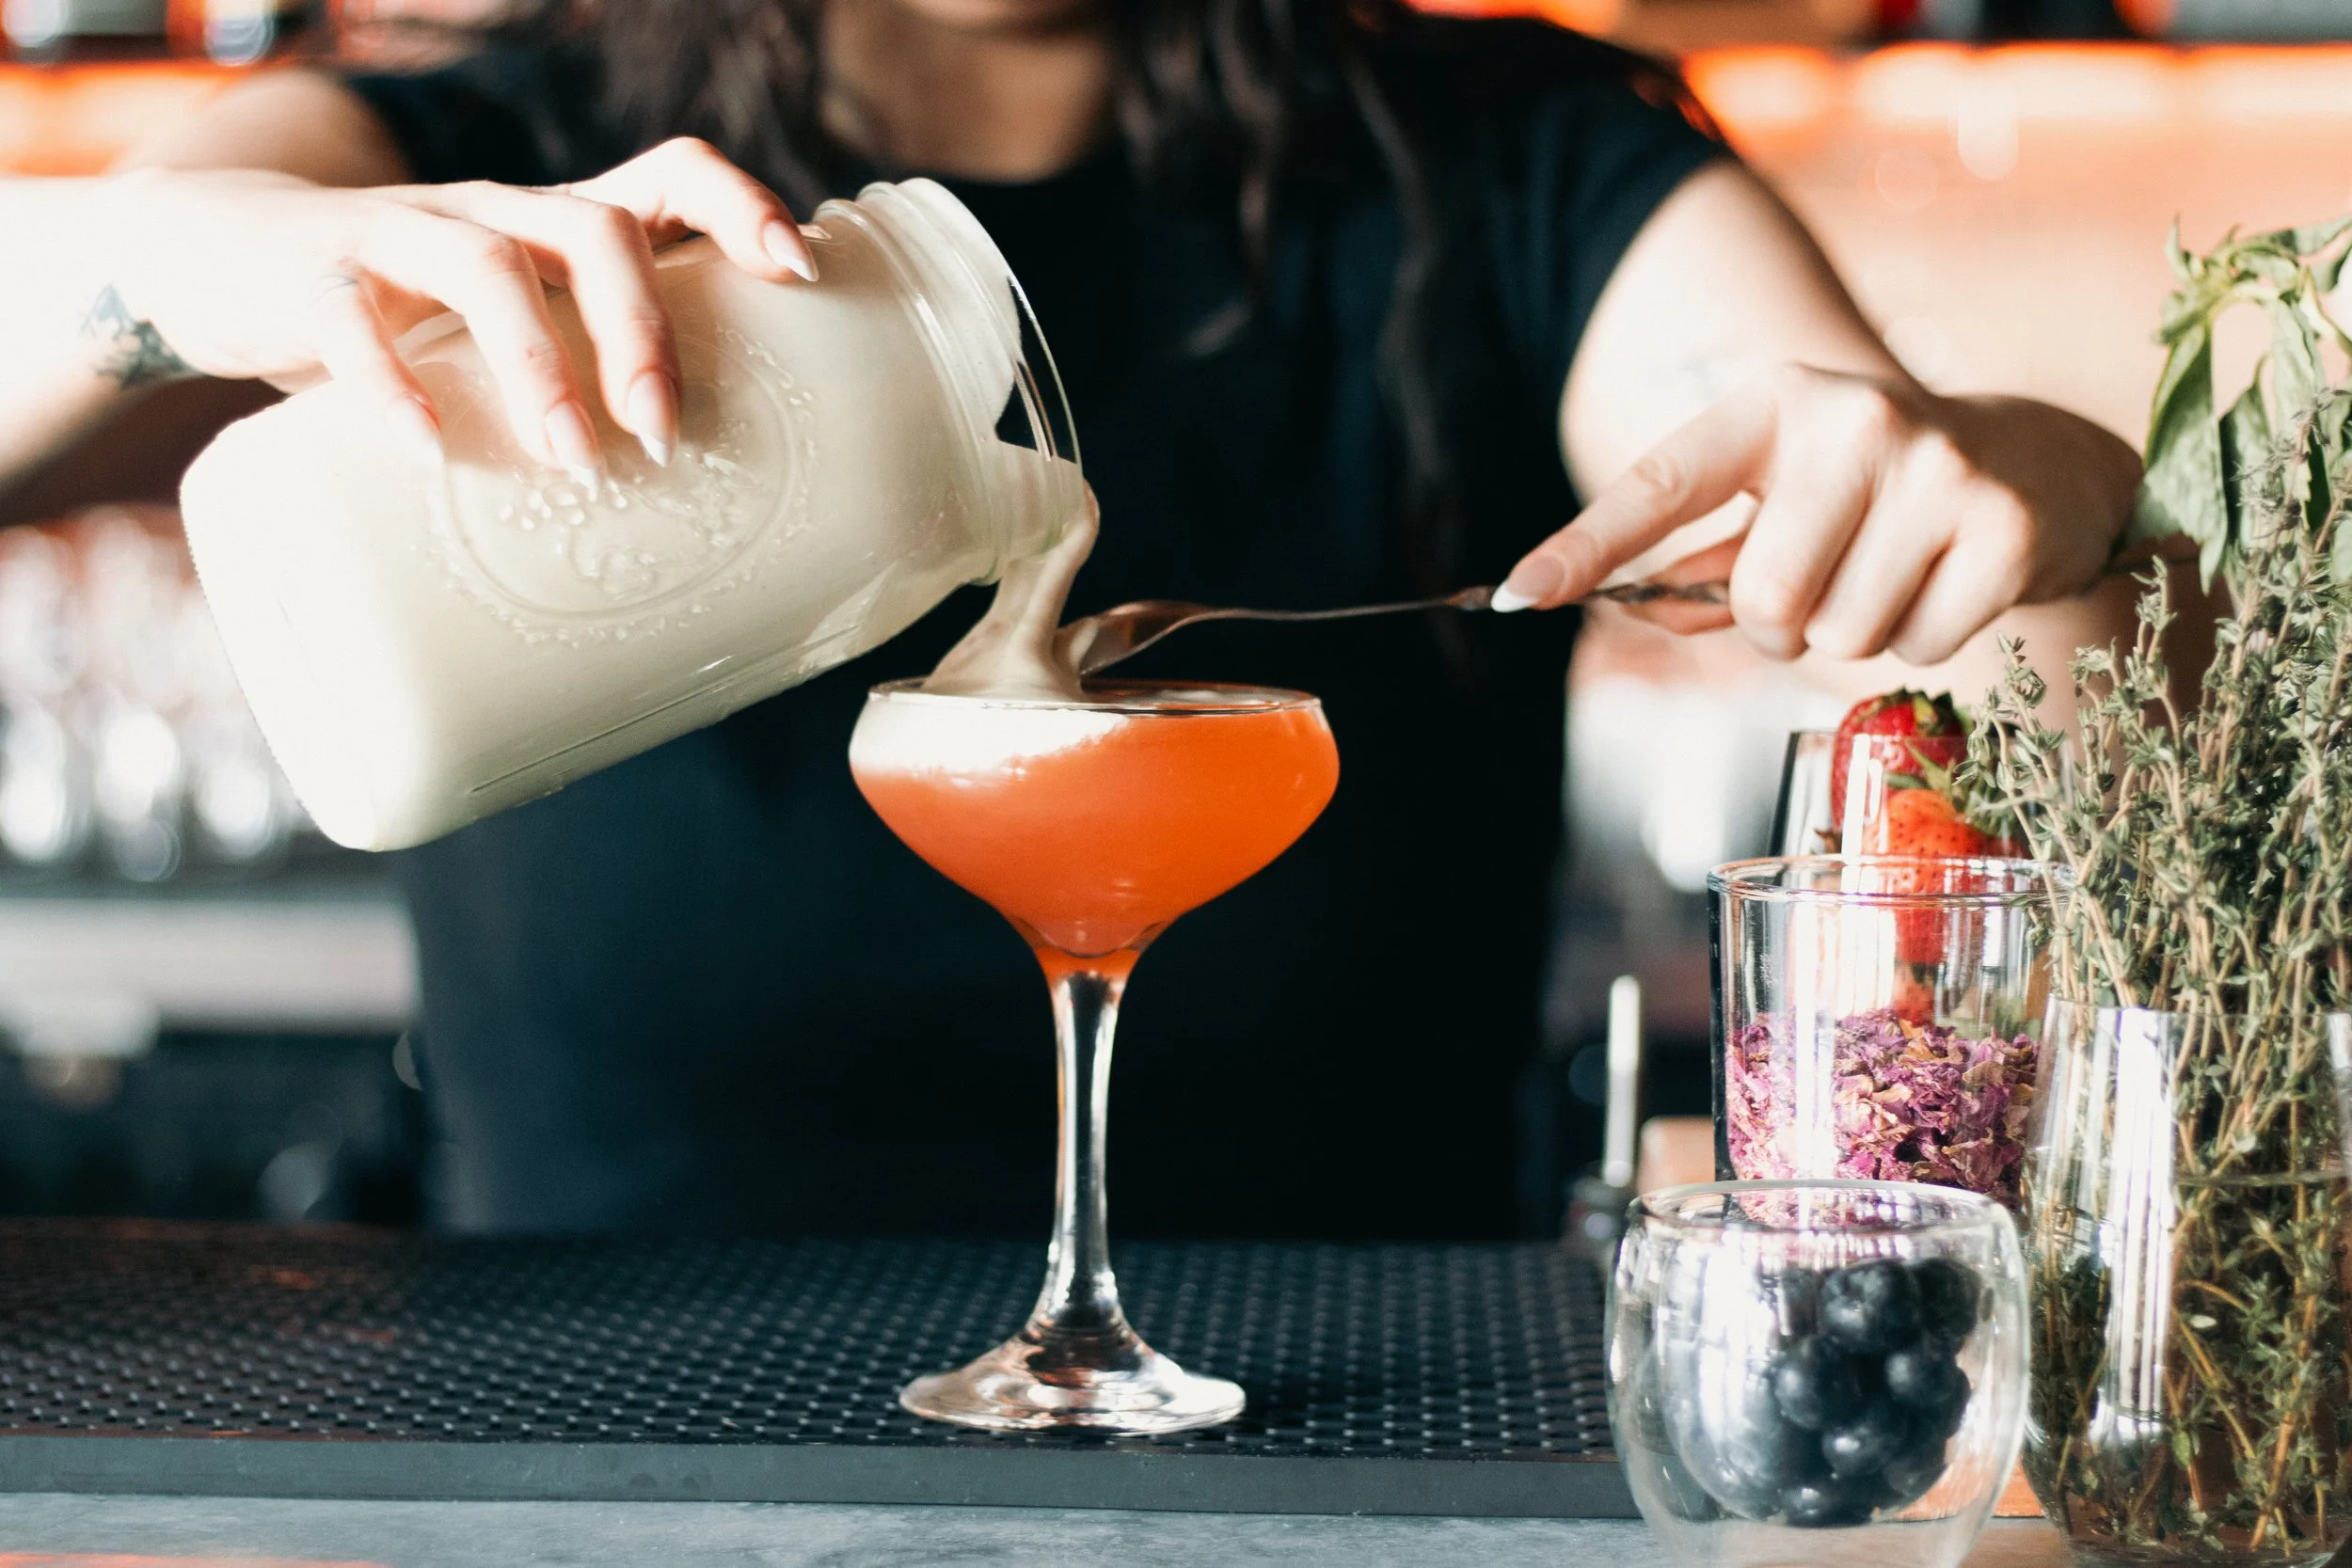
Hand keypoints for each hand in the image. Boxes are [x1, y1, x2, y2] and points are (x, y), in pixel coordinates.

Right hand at [90, 138, 815, 473]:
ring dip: (541, 366)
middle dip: (642, 333)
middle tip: (662, 433)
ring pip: (488, 266)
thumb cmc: (411, 321)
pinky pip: (352, 316)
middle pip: (595, 231)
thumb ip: (587, 389)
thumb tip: (708, 529)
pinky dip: (392, 386)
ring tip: (572, 461)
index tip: (796, 273)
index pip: (669, 176)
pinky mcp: (311, 271)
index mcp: (557, 227)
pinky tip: (427, 452)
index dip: (740, 208)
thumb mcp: (511, 336)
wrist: (222, 259)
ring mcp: (401, 232)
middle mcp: (494, 213)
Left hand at [1498, 365, 2140, 664]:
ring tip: (1894, 575)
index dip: (1586, 545)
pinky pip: (1915, 647)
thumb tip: (1636, 612)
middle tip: (1825, 587)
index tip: (1517, 593)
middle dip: (1779, 628)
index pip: (1661, 482)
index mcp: (1776, 405)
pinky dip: (1922, 641)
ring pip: (1838, 634)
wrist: (2042, 460)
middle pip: (1761, 602)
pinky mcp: (2000, 529)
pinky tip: (1947, 585)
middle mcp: (1852, 420)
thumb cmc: (1878, 491)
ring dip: (1853, 635)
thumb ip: (1707, 561)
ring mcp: (1934, 469)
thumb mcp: (1788, 498)